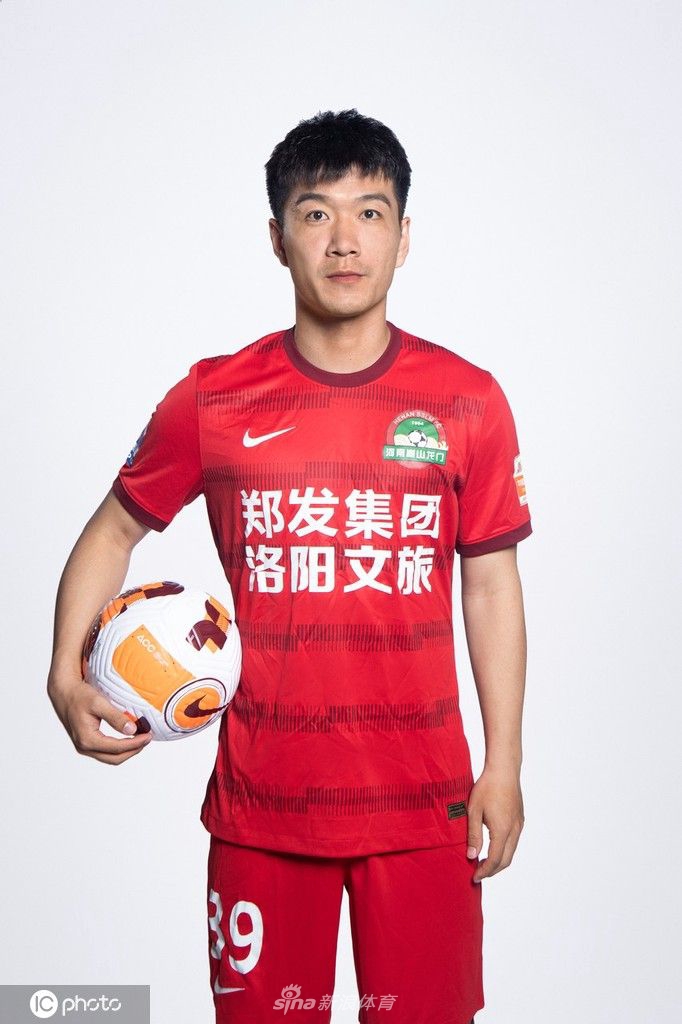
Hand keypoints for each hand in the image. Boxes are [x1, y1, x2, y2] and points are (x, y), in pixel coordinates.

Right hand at [47, 673, 152, 764]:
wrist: (63, 692)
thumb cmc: (79, 695)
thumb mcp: (99, 703)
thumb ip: (116, 717)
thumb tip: (132, 730)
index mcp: (87, 739)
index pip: (117, 748)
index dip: (136, 743)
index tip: (148, 735)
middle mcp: (84, 747)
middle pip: (114, 758)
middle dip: (133, 750)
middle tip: (147, 738)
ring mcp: (84, 747)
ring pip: (110, 757)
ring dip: (127, 750)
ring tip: (140, 739)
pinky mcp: (86, 743)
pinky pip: (105, 751)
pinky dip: (119, 748)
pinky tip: (128, 738)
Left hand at [466, 766, 524, 882]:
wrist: (504, 769)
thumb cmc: (487, 787)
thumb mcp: (474, 811)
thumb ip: (473, 835)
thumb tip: (471, 856)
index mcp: (502, 830)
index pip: (495, 860)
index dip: (484, 871)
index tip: (474, 877)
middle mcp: (514, 830)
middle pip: (506, 860)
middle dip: (492, 870)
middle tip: (478, 874)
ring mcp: (519, 825)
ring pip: (511, 851)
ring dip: (499, 861)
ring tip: (483, 863)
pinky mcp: (520, 819)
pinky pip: (514, 841)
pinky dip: (504, 850)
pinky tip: (493, 847)